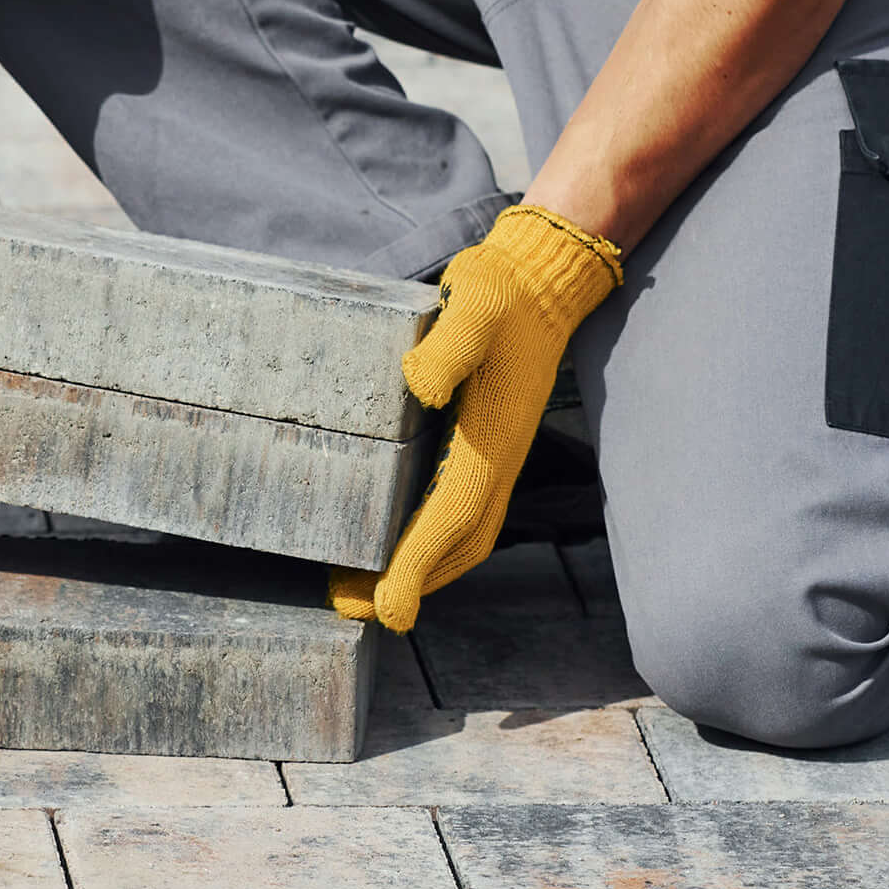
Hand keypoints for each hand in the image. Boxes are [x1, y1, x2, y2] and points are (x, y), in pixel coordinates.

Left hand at [333, 203, 622, 631]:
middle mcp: (497, 455)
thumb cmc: (501, 291)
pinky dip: (426, 539)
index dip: (418, 566)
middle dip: (410, 584)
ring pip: (461, 532)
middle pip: (459, 543)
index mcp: (495, 436)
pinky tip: (388, 541)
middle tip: (351, 608)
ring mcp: (491, 452)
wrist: (537, 279)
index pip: (453, 516)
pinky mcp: (478, 441)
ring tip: (360, 591)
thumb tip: (420, 387)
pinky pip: (456, 507)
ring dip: (418, 569)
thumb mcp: (474, 304)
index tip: (387, 609)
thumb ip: (449, 345)